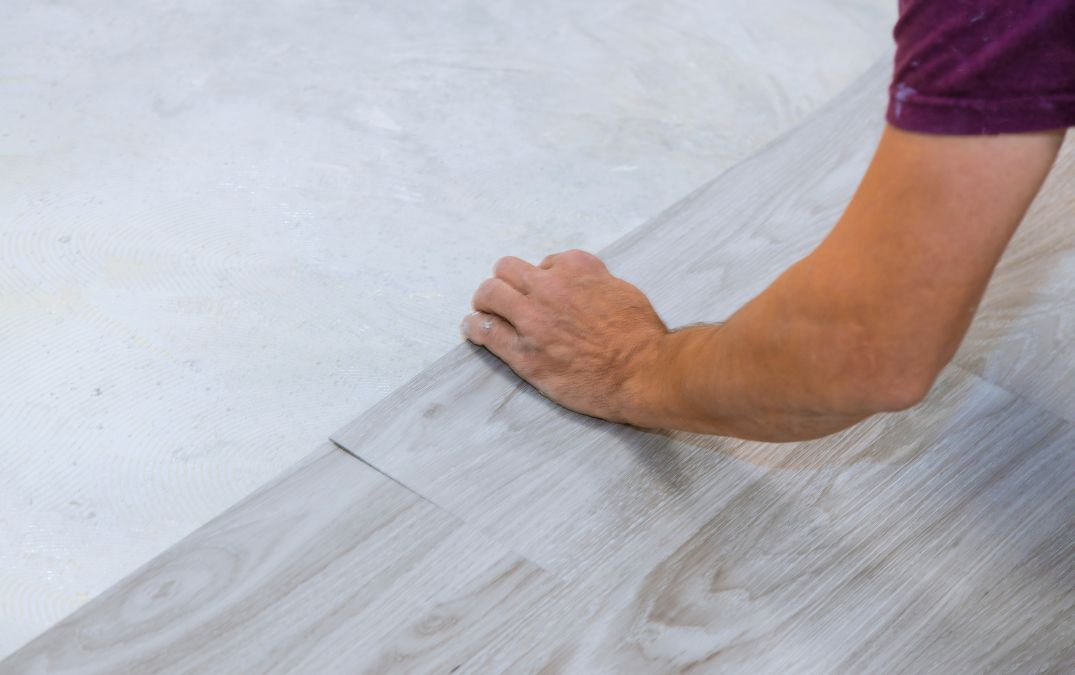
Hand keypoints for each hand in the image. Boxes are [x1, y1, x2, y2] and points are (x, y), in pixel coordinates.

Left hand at [462, 249, 668, 424]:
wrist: (645, 373)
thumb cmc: (642, 337)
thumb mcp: (623, 291)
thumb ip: (596, 282)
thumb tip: (583, 285)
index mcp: (577, 268)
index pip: (546, 263)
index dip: (544, 279)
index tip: (545, 294)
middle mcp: (550, 288)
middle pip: (506, 270)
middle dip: (505, 282)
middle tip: (504, 298)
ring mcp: (534, 321)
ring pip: (489, 294)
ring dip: (485, 302)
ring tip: (484, 311)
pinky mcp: (524, 353)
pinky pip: (485, 331)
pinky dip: (474, 327)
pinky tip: (472, 329)